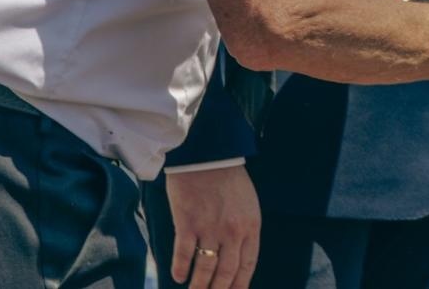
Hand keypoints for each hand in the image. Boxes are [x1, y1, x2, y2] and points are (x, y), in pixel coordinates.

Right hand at [164, 164, 260, 288]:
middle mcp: (232, 231)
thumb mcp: (248, 205)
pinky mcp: (188, 223)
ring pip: (205, 269)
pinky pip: (184, 254)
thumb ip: (245, 230)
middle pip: (226, 273)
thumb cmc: (228, 178)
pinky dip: (180, 269)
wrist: (208, 153)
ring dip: (198, 286)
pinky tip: (178, 277)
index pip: (247, 266)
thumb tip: (237, 256)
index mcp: (250, 226)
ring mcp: (210, 228)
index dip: (239, 286)